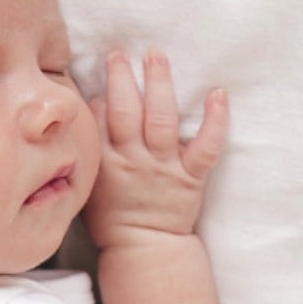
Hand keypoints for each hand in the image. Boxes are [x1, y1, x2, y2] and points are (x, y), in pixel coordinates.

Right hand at [81, 49, 227, 251]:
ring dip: (158, 84)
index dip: (98, 96)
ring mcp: (163, 168)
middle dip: (121, 79)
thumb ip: (87, 154)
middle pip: (125, 112)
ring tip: (155, 56)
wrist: (143, 249)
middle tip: (119, 54)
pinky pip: (206, 147)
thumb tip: (85, 117)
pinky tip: (217, 94)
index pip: (97, 120)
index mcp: (104, 164)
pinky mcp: (190, 176)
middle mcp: (133, 161)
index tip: (99, 80)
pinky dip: (215, 120)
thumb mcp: (87, 187)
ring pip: (160, 120)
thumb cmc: (111, 218)